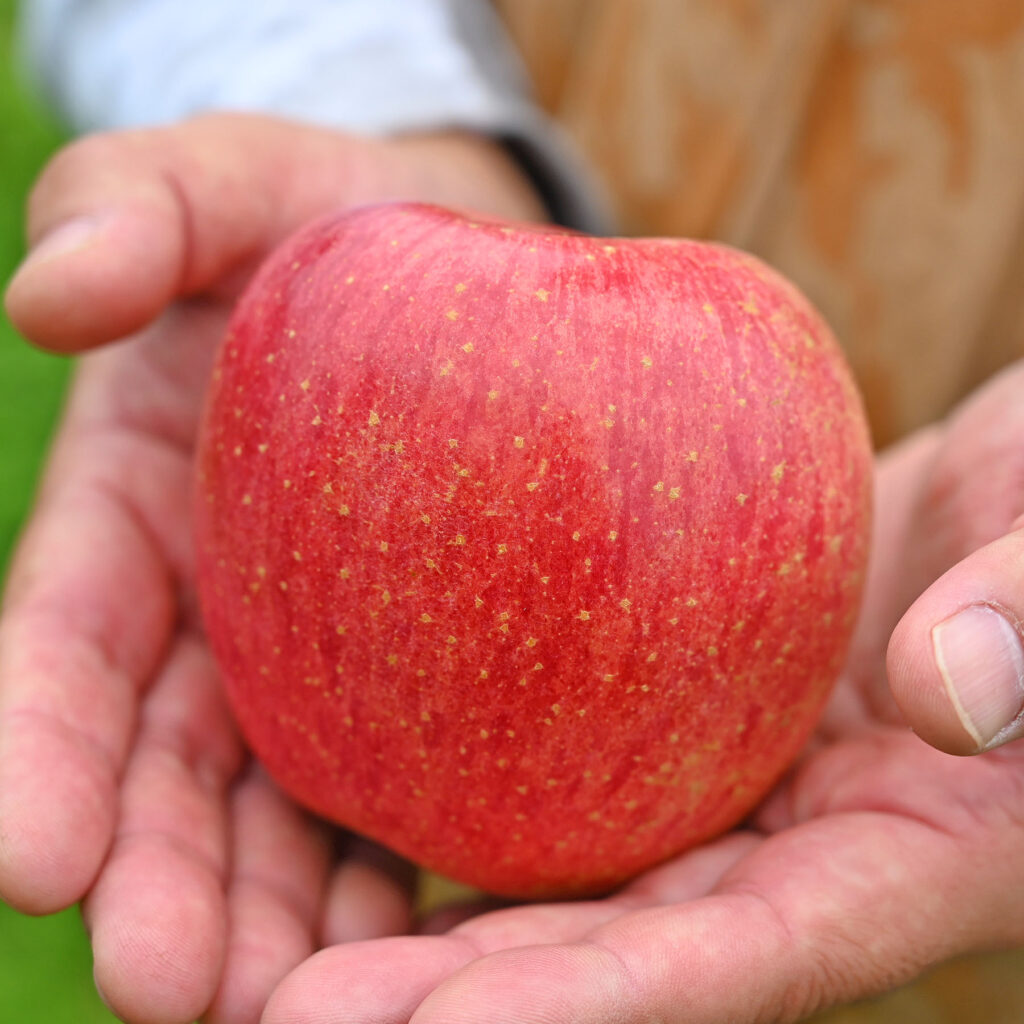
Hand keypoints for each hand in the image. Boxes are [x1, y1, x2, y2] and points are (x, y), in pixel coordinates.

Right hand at [0, 113, 544, 1023]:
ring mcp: (306, 661)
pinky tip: (429, 940)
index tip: (31, 859)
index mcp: (127, 524)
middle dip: (153, 885)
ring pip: (269, 817)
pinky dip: (393, 870)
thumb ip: (130, 206)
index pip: (53, 659)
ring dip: (271, 920)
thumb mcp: (225, 183)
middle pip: (158, 777)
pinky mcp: (409, 677)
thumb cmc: (325, 224)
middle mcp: (205, 619)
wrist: (451, 272)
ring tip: (289, 1011)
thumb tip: (52, 288)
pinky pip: (394, 787)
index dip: (30, 757)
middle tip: (172, 992)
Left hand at [251, 365, 1023, 1023]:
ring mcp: (748, 781)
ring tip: (297, 932)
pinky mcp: (705, 707)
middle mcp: (809, 847)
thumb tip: (948, 701)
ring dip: (449, 908)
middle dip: (471, 996)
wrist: (1022, 488)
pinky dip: (489, 775)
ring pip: (586, 863)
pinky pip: (589, 753)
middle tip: (299, 1010)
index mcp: (914, 859)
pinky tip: (380, 769)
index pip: (744, 959)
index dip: (596, 1006)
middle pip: (627, 945)